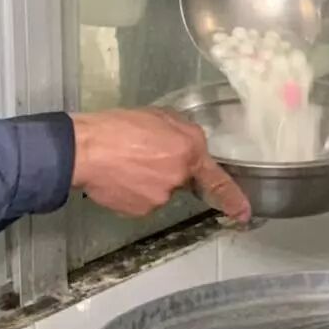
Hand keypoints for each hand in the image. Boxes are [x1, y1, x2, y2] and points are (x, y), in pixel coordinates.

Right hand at [70, 108, 250, 222]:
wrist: (83, 150)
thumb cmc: (116, 126)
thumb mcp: (155, 115)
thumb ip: (179, 130)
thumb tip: (184, 144)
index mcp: (187, 148)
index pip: (215, 177)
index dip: (232, 197)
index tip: (244, 213)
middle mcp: (179, 176)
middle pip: (180, 179)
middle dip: (165, 169)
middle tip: (139, 154)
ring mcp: (160, 197)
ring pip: (160, 191)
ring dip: (147, 181)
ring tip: (123, 164)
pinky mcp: (141, 211)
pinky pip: (142, 202)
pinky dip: (133, 192)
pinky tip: (118, 178)